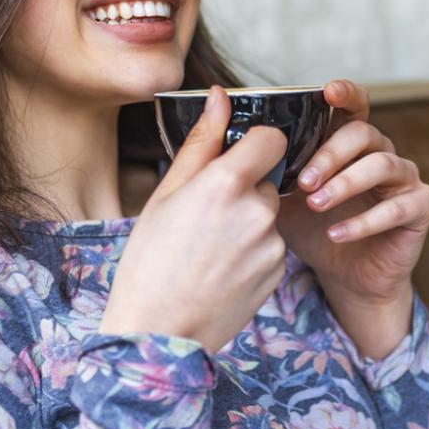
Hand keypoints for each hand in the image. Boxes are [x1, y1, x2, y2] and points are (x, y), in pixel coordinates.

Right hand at [100, 86, 289, 353]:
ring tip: (209, 250)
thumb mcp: (165, 195)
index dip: (255, 144)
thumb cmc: (150, 262)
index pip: (271, 139)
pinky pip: (271, 247)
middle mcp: (256, 212)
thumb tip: (219, 96)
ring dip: (248, 223)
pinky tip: (221, 271)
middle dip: (244, 190)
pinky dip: (252, 253)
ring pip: (268, 216)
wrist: (159, 332)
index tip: (237, 157)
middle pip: (268, 180)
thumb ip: (200, 143)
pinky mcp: (278, 273)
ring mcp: (272, 245)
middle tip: (204, 219)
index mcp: (225, 184)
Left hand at [276, 78, 428, 308]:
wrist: (344, 277)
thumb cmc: (314, 231)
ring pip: (383, 164)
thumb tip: (239, 144)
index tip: (327, 93)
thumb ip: (271, 169)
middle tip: (303, 181)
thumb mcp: (283, 197)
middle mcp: (382, 153)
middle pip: (363, 133)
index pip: (354, 106)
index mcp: (351, 143)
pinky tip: (337, 234)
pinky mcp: (420, 208)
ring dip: (346, 183)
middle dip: (330, 154)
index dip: (345, 94)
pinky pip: (398, 207)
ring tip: (316, 205)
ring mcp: (405, 178)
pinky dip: (365, 221)